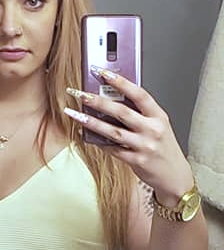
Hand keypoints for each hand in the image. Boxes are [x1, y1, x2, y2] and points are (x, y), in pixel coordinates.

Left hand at [64, 70, 193, 203]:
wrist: (174, 176)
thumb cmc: (163, 148)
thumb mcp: (159, 126)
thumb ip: (140, 114)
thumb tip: (112, 99)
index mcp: (159, 116)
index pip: (139, 94)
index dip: (120, 82)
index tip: (103, 73)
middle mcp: (152, 129)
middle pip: (121, 112)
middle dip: (98, 101)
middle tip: (80, 94)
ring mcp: (144, 146)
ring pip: (113, 131)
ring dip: (91, 122)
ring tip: (75, 114)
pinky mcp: (136, 161)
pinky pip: (113, 149)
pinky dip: (98, 142)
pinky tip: (86, 135)